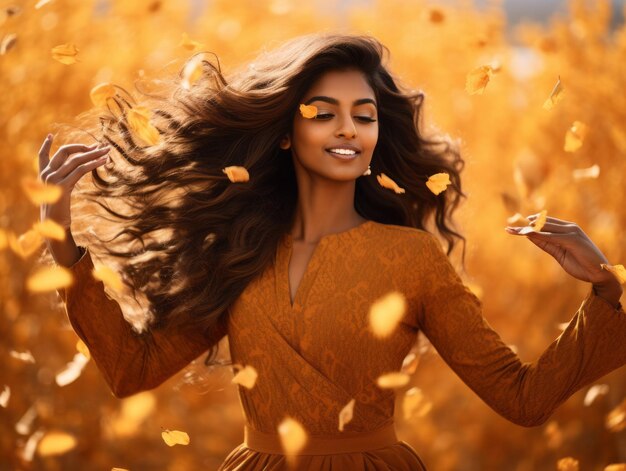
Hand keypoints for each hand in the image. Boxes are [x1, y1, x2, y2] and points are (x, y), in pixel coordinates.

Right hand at [38, 134, 109, 231]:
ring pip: (76, 159)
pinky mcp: (63, 185)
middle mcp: (46, 174)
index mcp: (43, 175)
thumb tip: (77, 170)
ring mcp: (53, 178)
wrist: (54, 225)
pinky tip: (104, 161)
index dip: (46, 145)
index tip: (51, 135)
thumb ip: (63, 180)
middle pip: (65, 152)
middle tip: (99, 146)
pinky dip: (94, 164)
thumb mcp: (59, 193)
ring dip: (94, 153)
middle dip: (83, 147)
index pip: (41, 156)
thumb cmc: (59, 210)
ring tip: (107, 151)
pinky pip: (81, 170)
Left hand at [505, 214, 620, 287]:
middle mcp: (568, 227)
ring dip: (528, 229)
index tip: (511, 229)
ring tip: (514, 231)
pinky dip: (539, 235)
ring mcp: (571, 232)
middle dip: (524, 227)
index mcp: (566, 229)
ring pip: (545, 227)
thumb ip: (546, 244)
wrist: (600, 273)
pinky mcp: (573, 239)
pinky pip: (552, 236)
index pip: (542, 224)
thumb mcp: (558, 253)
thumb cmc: (580, 263)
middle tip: (507, 229)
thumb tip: (530, 236)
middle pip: (541, 224)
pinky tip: (528, 234)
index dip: (526, 226)